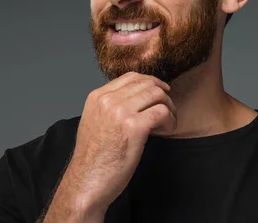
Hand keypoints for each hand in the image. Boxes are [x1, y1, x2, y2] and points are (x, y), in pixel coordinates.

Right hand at [65, 71, 176, 214]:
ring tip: (168, 123)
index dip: (150, 82)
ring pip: (157, 94)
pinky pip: (162, 112)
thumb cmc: (93, 158)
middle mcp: (108, 100)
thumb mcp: (94, 121)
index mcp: (97, 97)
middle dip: (163, 95)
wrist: (87, 182)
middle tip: (168, 110)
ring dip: (169, 107)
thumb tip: (135, 98)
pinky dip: (170, 120)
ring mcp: (120, 112)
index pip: (131, 76)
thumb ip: (110, 106)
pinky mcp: (134, 127)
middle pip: (147, 83)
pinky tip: (167, 130)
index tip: (160, 92)